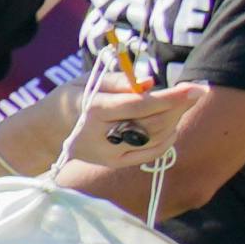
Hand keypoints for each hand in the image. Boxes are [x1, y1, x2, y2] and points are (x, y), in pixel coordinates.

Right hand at [53, 79, 198, 207]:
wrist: (47, 130)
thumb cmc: (73, 99)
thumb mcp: (89, 81)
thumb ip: (120, 81)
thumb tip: (151, 82)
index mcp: (93, 111)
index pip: (140, 105)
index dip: (171, 97)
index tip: (196, 88)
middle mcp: (101, 135)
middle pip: (152, 123)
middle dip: (179, 107)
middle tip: (196, 91)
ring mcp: (108, 153)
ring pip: (155, 138)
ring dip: (175, 120)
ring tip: (183, 104)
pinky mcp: (114, 162)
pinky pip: (150, 152)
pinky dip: (167, 138)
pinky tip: (172, 125)